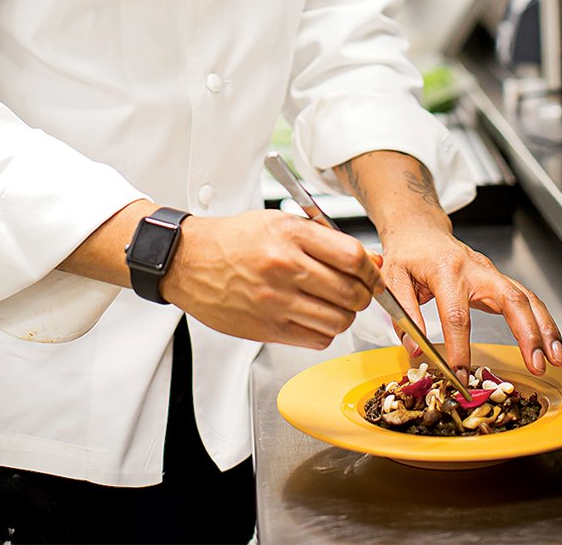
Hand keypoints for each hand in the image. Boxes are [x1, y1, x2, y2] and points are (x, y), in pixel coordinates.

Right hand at [162, 210, 375, 348]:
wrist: (188, 260)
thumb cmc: (234, 239)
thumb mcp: (282, 222)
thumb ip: (326, 240)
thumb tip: (369, 261)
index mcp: (291, 235)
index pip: (352, 257)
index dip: (372, 270)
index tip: (373, 275)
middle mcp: (284, 268)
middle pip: (350, 292)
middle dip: (364, 295)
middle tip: (360, 293)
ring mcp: (274, 301)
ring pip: (337, 320)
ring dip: (346, 316)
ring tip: (336, 305)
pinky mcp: (265, 328)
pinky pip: (315, 339)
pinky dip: (324, 332)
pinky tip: (316, 318)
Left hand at [377, 227, 561, 376]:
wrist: (422, 230)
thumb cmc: (408, 254)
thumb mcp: (393, 279)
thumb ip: (404, 315)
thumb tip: (416, 350)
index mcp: (447, 270)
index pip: (457, 314)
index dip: (460, 347)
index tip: (461, 374)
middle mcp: (477, 270)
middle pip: (511, 299)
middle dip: (527, 333)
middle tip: (536, 363)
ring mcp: (493, 274)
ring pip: (528, 298)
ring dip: (545, 329)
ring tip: (555, 359)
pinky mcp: (499, 281)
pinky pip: (527, 300)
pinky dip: (542, 322)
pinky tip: (551, 344)